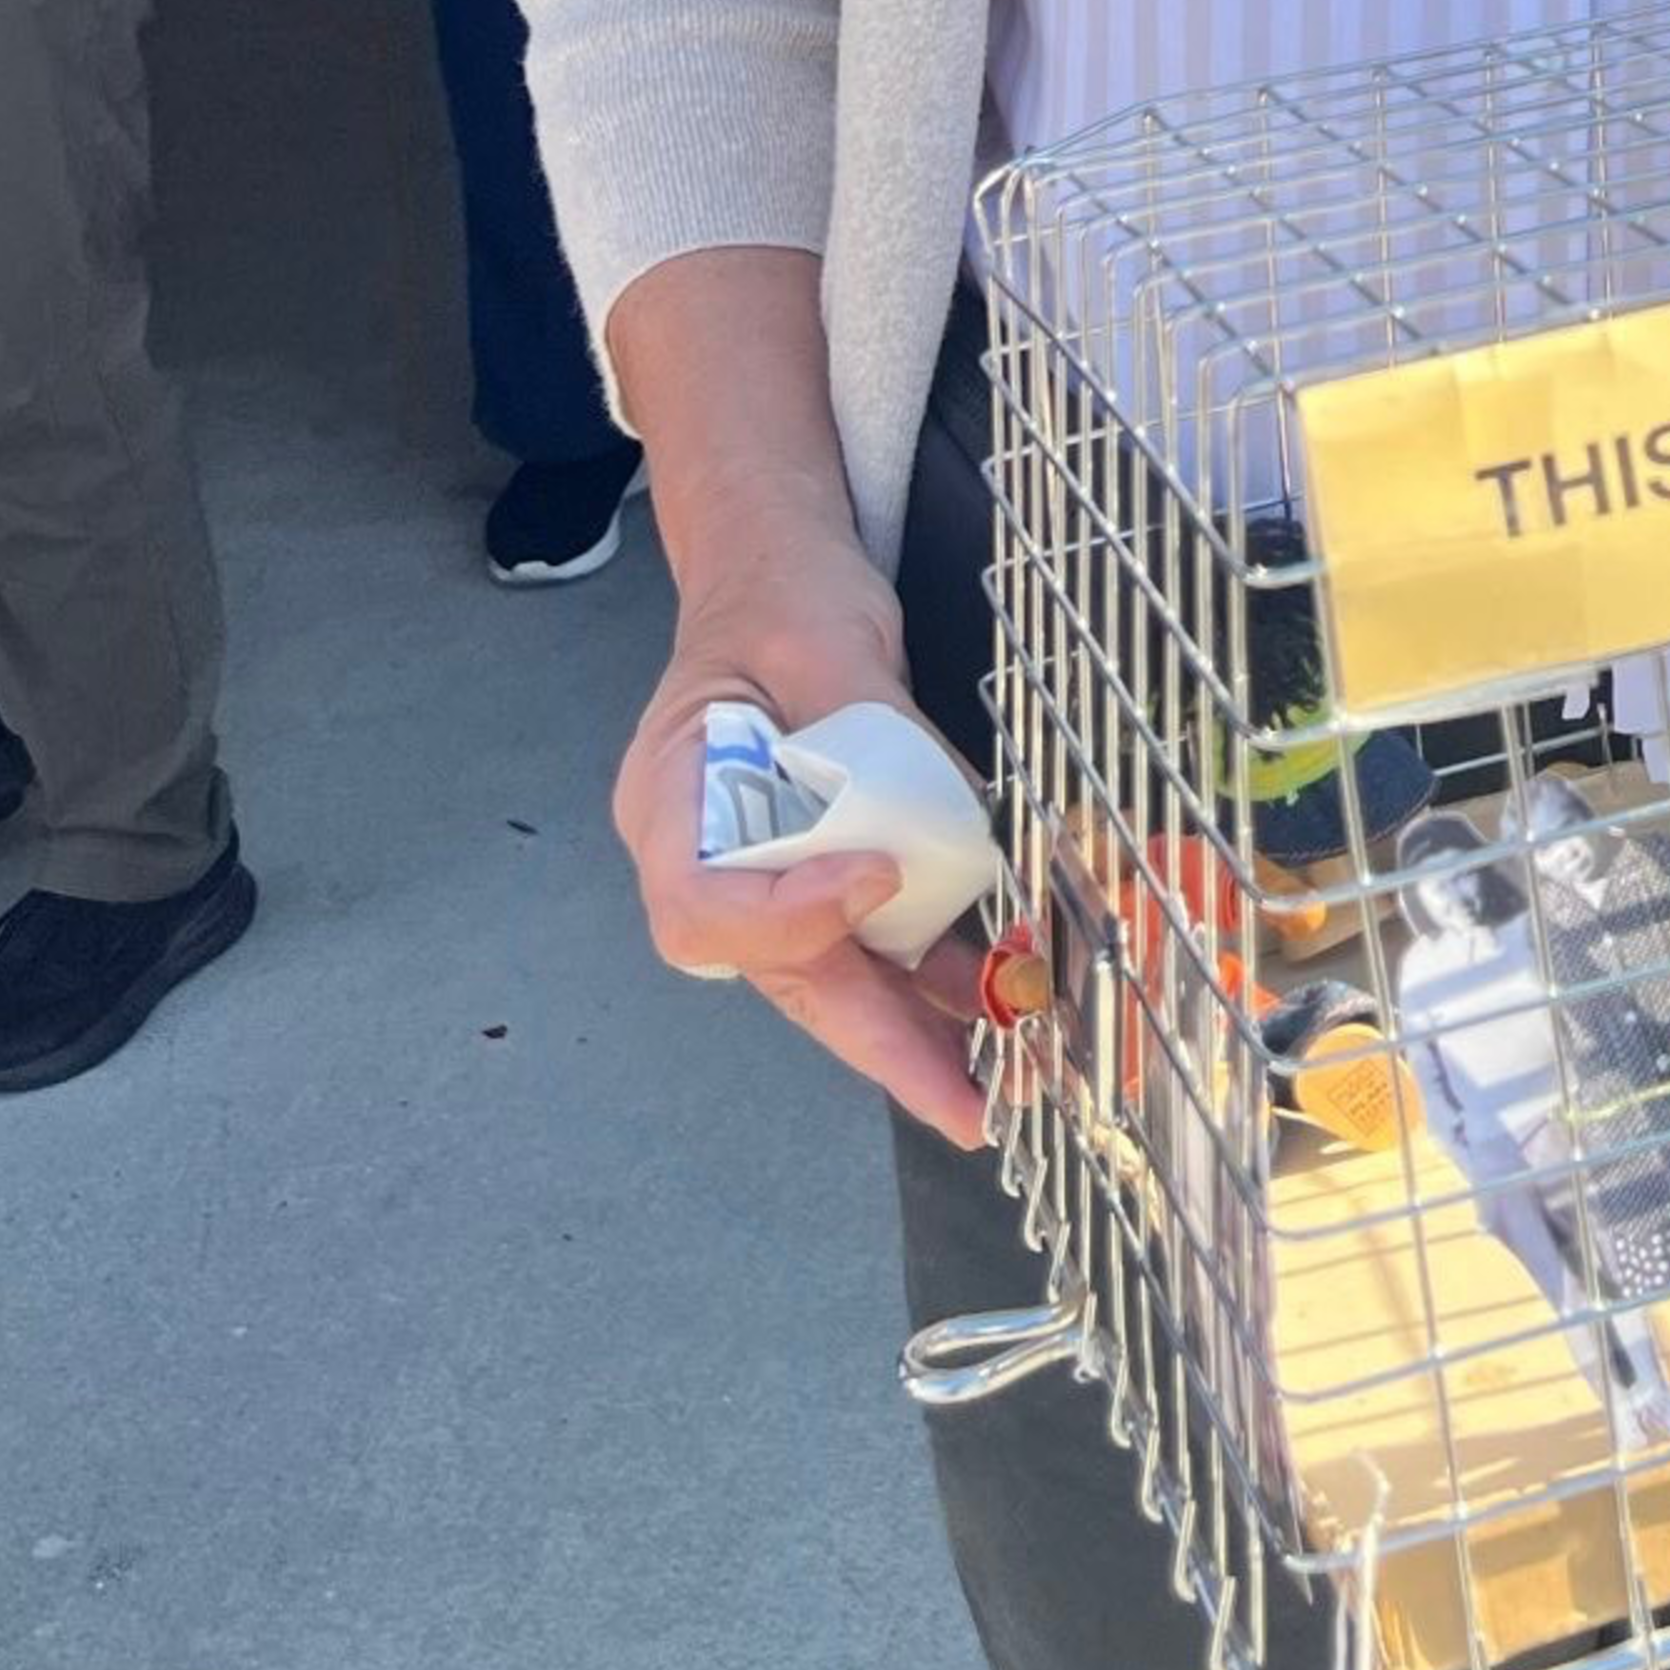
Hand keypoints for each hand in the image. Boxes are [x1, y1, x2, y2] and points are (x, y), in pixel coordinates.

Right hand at [613, 548, 991, 1145]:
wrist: (772, 568)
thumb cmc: (782, 592)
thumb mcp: (827, 640)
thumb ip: (881, 732)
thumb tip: (959, 819)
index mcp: (670, 797)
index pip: (702, 904)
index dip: (787, 918)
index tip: (880, 874)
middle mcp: (705, 857)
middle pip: (779, 971)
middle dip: (876, 1040)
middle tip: (960, 1101)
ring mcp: (761, 872)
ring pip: (830, 975)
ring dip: (914, 1026)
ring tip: (998, 1073)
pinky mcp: (817, 870)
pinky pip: (867, 941)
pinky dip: (931, 973)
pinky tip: (999, 993)